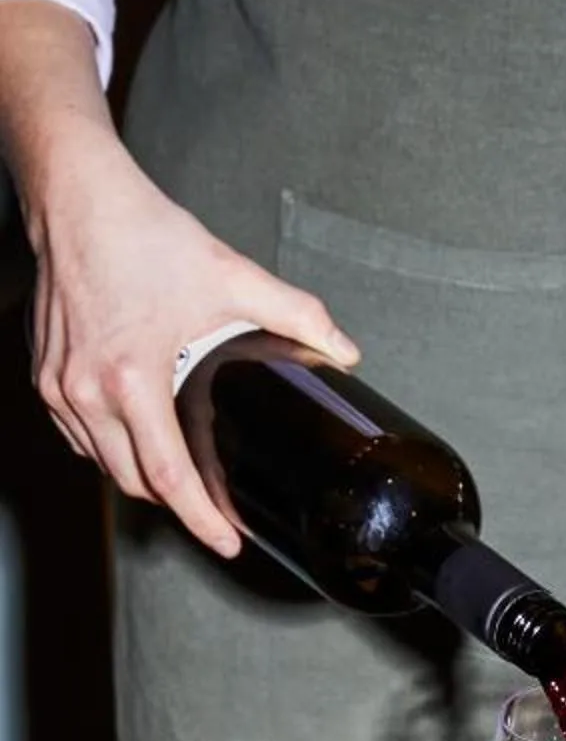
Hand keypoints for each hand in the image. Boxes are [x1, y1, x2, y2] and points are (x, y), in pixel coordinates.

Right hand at [27, 124, 357, 557]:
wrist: (77, 198)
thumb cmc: (143, 235)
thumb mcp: (231, 277)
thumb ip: (297, 316)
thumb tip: (345, 352)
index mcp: (133, 379)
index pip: (170, 479)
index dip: (203, 521)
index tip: (228, 542)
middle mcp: (87, 391)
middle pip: (134, 483)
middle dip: (176, 504)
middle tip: (214, 508)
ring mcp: (58, 386)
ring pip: (102, 464)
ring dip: (141, 477)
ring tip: (181, 477)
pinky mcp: (44, 375)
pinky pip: (78, 436)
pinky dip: (108, 448)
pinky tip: (139, 440)